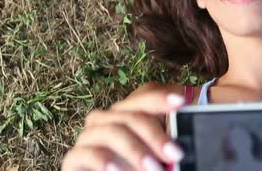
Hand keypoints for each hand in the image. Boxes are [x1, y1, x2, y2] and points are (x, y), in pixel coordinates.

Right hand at [61, 84, 185, 170]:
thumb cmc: (137, 168)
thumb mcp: (157, 154)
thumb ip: (167, 143)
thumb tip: (187, 134)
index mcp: (128, 113)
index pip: (144, 97)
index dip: (161, 98)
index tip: (181, 101)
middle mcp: (107, 120)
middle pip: (131, 116)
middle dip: (155, 135)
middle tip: (175, 154)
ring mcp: (89, 138)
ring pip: (112, 131)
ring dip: (135, 150)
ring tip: (154, 168)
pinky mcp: (74, 158)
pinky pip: (85, 153)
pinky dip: (102, 160)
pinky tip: (116, 170)